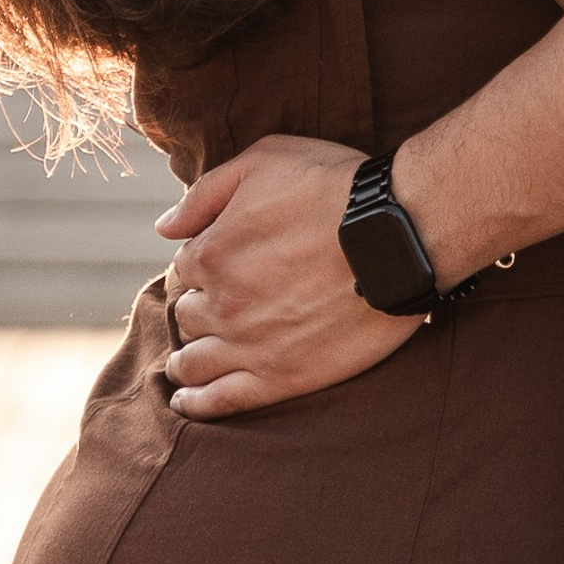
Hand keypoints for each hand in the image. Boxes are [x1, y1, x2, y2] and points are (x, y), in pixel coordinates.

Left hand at [152, 131, 422, 418]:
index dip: (199, 265)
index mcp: (212, 251)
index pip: (184, 267)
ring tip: (185, 365)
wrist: (398, 236)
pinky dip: (198, 403)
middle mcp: (222, 302)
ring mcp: (249, 344)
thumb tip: (165, 226)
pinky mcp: (281, 377)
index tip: (216, 268)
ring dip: (185, 360)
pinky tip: (186, 401)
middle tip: (216, 308)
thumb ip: (208, 192)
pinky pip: (222, 401)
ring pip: (194, 361)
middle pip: (188, 314)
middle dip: (197, 308)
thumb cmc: (335, 187)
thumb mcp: (266, 159)